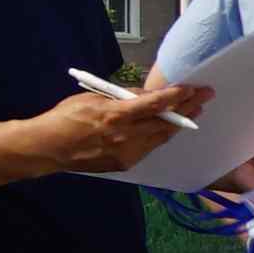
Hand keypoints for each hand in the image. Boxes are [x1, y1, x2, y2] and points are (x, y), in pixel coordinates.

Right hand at [23, 77, 206, 177]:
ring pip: (161, 137)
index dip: (176, 96)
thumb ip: (123, 97)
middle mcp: (125, 136)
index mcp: (115, 115)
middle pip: (165, 122)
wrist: (48, 148)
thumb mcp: (93, 98)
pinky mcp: (125, 164)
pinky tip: (168, 127)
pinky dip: (160, 136)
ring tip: (194, 111)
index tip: (192, 88)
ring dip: (178, 123)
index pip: (154, 104)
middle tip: (205, 96)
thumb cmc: (66, 117)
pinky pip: (149, 147)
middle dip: (188, 108)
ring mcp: (126, 153)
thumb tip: (148, 95)